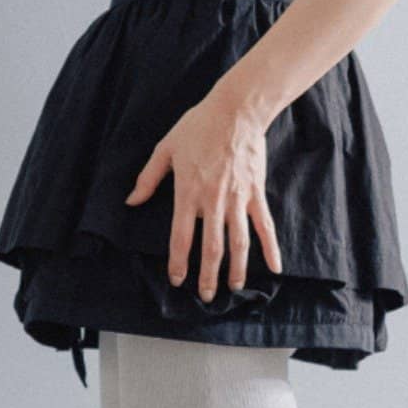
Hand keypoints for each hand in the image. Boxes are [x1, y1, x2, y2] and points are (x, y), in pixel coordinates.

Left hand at [123, 86, 283, 301]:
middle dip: (208, 275)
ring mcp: (237, 199)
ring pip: (238, 242)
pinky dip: (271, 247)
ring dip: (236, 269)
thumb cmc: (198, 126)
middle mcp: (213, 200)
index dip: (178, 262)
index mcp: (188, 192)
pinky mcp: (255, 193)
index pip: (181, 237)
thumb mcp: (166, 148)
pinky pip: (264, 225)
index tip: (177, 279)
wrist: (236, 110)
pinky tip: (275, 267)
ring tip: (234, 288)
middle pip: (211, 247)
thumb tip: (132, 200)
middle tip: (206, 296)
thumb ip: (148, 178)